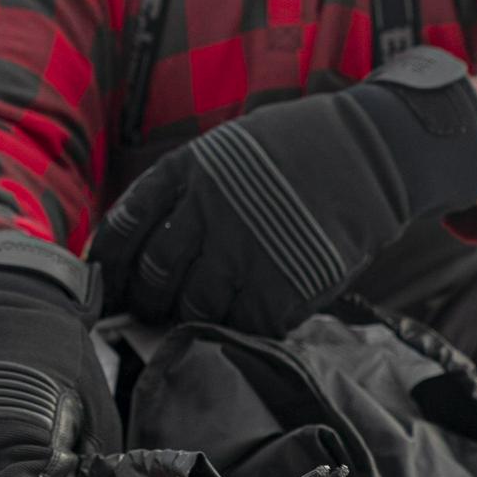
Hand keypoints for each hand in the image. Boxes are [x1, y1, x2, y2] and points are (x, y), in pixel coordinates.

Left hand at [91, 47, 476, 337]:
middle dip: (148, 299)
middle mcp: (210, 211)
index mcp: (189, 171)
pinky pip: (243, 325)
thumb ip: (183, 192)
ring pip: (195, 309)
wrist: (371, 155)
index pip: (127, 228)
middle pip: (156, 278)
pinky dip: (241, 326)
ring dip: (192, 317)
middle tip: (151, 309)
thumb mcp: (226, 150)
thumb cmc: (295, 152)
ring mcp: (246, 253)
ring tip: (201, 312)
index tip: (105, 285)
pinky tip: (249, 311)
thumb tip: (138, 250)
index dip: (110, 265)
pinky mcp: (282, 288)